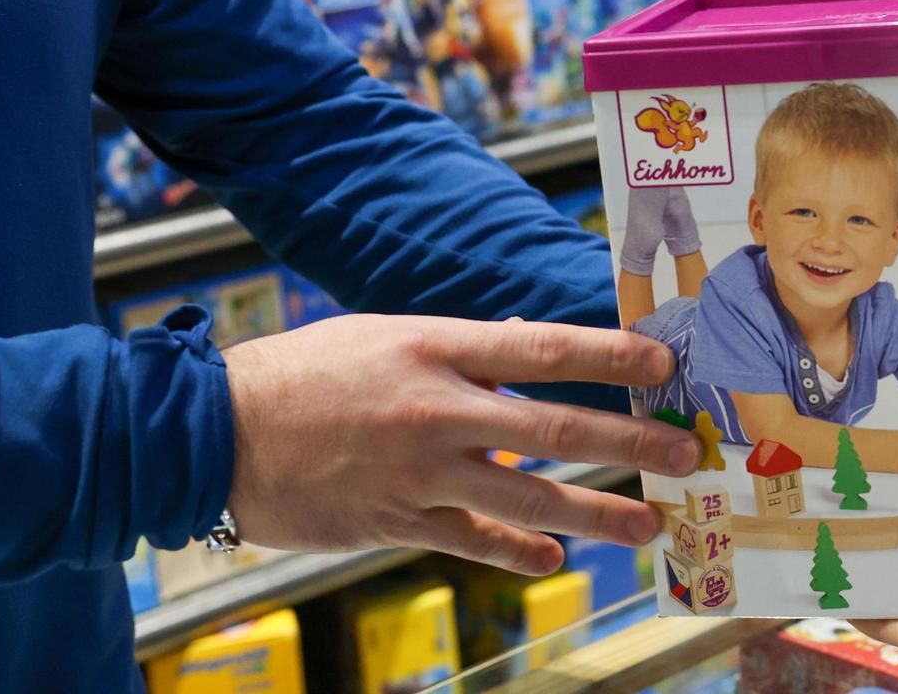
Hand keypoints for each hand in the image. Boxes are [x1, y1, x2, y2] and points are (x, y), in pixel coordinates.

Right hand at [222, 314, 700, 573]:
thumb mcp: (382, 336)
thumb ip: (457, 353)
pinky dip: (519, 553)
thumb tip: (526, 357)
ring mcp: (420, 472)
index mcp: (434, 346)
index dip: (611, 354)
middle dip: (631, 442)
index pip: (544, 346)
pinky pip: (475, 540)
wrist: (214, 433)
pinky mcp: (397, 521)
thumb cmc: (301, 374)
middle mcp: (437, 409)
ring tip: (648, 526)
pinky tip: (554, 560)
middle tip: (683, 452)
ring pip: (530, 498)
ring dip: (598, 515)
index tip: (663, 362)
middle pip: (557, 428)